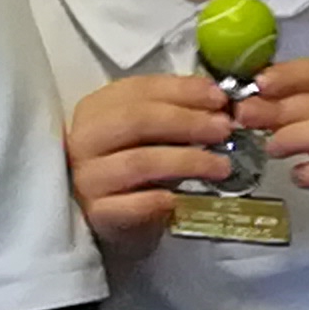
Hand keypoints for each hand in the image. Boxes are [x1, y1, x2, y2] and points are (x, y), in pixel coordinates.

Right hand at [65, 73, 232, 259]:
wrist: (115, 219)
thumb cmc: (136, 167)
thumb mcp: (149, 131)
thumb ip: (175, 110)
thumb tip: (218, 99)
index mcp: (96, 109)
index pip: (138, 90)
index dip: (181, 91)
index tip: (219, 98)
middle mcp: (85, 139)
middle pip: (135, 121)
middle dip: (186, 122)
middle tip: (223, 129)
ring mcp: (87, 177)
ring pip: (139, 162)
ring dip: (187, 161)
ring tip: (221, 166)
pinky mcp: (96, 213)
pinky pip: (129, 205)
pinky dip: (158, 200)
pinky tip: (180, 199)